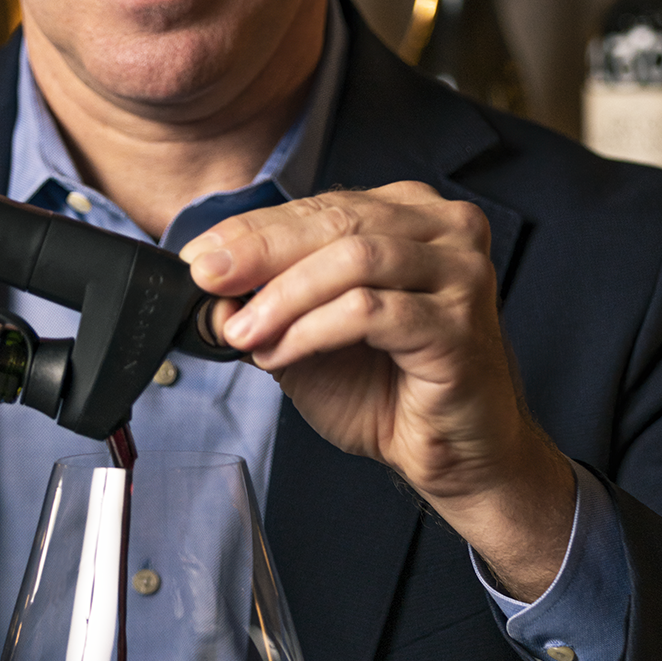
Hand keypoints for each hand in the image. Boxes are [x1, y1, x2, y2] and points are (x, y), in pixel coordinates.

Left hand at [182, 184, 575, 599]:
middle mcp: (446, 230)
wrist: (451, 455)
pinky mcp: (460, 324)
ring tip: (244, 332)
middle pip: (337, 221)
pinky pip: (370, 311)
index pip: (321, 205)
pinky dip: (313, 330)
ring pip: (354, 259)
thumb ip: (270, 302)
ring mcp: (461, 274)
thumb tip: (210, 284)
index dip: (252, 229)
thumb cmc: (389, 388)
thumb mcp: (311, 332)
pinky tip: (281, 353)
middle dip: (260, 251)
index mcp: (411, 214)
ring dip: (284, 296)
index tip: (199, 257)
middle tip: (209, 279)